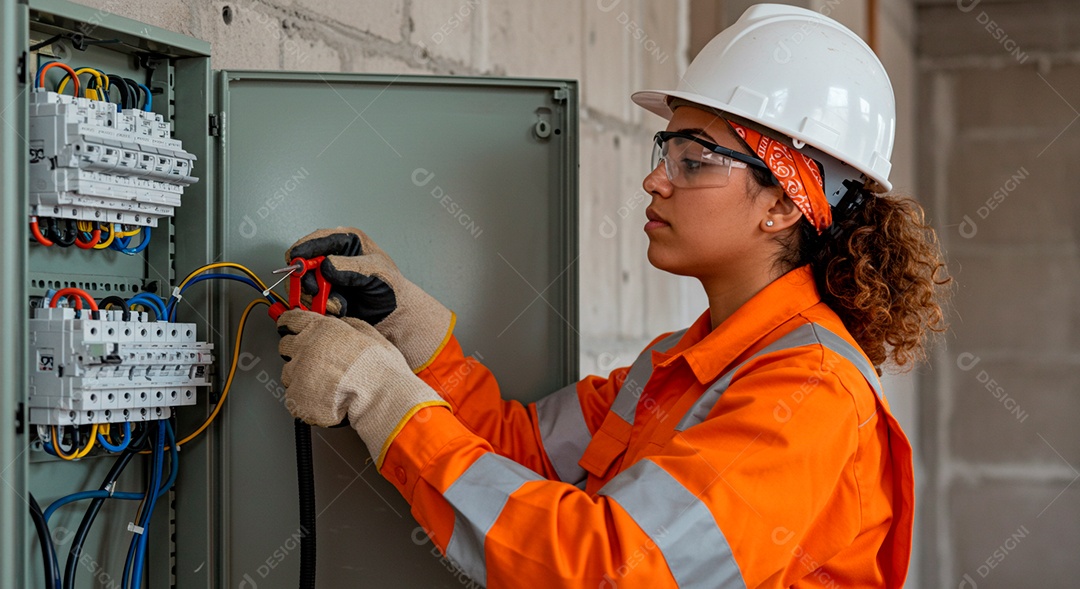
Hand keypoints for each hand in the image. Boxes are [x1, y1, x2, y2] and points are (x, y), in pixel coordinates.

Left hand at [277, 310, 449, 463]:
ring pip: (288, 374)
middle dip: (296, 352)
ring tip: (323, 386)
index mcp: (322, 329)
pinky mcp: (296, 397)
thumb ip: (351, 326)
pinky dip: (304, 401)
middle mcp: (305, 347)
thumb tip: (343, 325)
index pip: (292, 319)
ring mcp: (298, 373)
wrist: (377, 396)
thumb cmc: (379, 369)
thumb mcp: (371, 335)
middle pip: (285, 346)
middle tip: (313, 361)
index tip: (287, 326)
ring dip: (301, 378)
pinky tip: (322, 400)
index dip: (288, 323)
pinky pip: (293, 398)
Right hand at [285, 227, 454, 370]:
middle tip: (316, 290)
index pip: (318, 239)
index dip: (304, 249)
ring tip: (339, 304)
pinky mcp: (324, 294)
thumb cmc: (391, 287)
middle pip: (304, 262)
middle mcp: (334, 256)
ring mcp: (327, 276)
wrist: (394, 314)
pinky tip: (340, 309)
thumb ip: (351, 268)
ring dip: (317, 296)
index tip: (295, 260)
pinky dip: (321, 307)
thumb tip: (326, 266)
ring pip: (304, 283)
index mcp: (348, 241)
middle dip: (307, 278)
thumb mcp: (375, 272)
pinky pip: (310, 299)